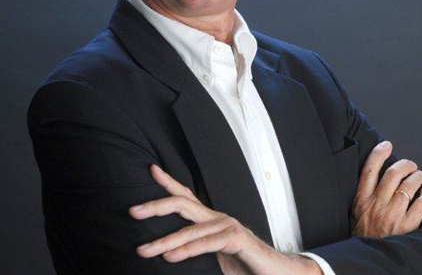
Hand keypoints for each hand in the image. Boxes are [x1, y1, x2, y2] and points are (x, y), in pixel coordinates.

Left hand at [129, 165, 320, 274]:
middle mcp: (216, 218)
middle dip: (156, 205)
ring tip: (144, 250)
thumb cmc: (244, 265)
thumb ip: (194, 252)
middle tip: (132, 211)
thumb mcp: (214, 258)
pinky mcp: (236, 239)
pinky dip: (186, 250)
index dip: (168, 182)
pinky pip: (206, 243)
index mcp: (209, 220)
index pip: (186, 196)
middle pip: (183, 204)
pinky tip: (170, 256)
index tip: (151, 169)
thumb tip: (167, 255)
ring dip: (164, 240)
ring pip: (190, 229)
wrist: (277, 273)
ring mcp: (227, 226)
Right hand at [351, 141, 421, 237]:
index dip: (378, 153)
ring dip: (418, 177)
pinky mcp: (406, 227)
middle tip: (410, 164)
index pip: (369, 169)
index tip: (387, 144)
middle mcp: (376, 204)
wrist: (369, 256)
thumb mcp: (356, 209)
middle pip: (392, 174)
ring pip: (408, 187)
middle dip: (405, 164)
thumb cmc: (364, 232)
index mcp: (362, 198)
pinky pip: (420, 205)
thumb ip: (364, 192)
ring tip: (420, 175)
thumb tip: (377, 172)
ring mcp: (392, 215)